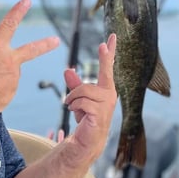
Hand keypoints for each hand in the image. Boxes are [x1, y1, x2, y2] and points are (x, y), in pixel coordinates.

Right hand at [0, 0, 59, 119]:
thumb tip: (13, 72)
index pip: (9, 24)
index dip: (18, 11)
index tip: (27, 1)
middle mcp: (9, 62)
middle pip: (32, 50)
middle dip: (45, 44)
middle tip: (56, 40)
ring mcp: (12, 80)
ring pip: (9, 75)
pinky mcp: (10, 95)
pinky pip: (4, 90)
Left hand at [63, 34, 116, 160]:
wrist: (87, 140)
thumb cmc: (86, 118)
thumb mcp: (78, 98)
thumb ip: (74, 84)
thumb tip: (67, 69)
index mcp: (106, 89)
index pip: (109, 67)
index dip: (110, 52)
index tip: (112, 37)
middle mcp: (110, 94)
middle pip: (104, 72)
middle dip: (105, 57)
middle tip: (104, 44)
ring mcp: (107, 104)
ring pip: (85, 89)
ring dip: (73, 98)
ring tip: (72, 106)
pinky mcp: (100, 114)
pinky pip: (82, 102)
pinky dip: (74, 106)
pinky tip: (76, 113)